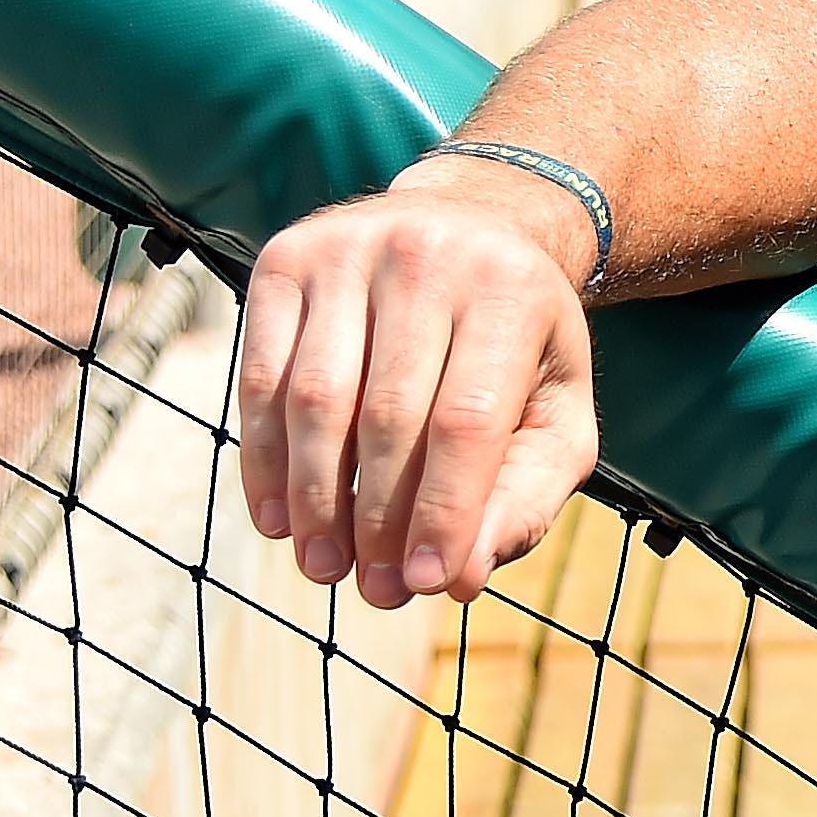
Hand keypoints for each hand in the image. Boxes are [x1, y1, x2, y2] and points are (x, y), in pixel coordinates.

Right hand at [234, 162, 605, 610]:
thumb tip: (463, 575)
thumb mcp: (555, 411)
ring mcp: (348, 250)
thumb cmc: (517, 346)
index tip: (424, 583)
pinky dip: (265, 456)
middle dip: (376, 518)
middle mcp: (427, 256)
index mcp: (510, 291)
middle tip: (372, 591)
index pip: (467, 419)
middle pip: (388, 414)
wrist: (470, 225)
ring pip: (315, 398)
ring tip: (322, 566)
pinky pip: (261, 375)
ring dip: (314, 498)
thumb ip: (526, 494)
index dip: (442, 510)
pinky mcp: (285, 260)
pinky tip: (278, 517)